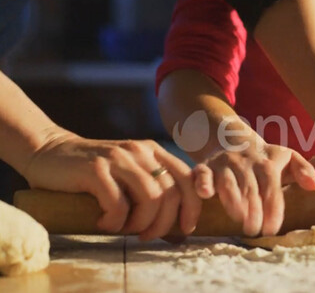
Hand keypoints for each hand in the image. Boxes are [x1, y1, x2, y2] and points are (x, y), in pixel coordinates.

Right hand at [24, 127, 199, 240]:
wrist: (50, 153)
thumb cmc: (95, 175)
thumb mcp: (131, 176)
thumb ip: (154, 191)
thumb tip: (179, 229)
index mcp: (154, 152)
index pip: (188, 178)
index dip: (192, 207)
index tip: (185, 228)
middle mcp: (141, 151)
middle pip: (171, 193)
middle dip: (164, 224)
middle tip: (147, 236)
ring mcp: (119, 158)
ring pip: (151, 199)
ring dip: (141, 224)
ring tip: (125, 229)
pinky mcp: (95, 169)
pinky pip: (118, 205)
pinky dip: (115, 223)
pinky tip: (104, 224)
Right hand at [192, 139, 314, 236]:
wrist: (233, 139)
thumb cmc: (265, 158)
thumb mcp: (287, 158)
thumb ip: (303, 169)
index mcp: (267, 162)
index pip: (272, 187)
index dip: (273, 208)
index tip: (273, 229)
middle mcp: (246, 162)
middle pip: (251, 188)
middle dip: (254, 211)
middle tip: (256, 231)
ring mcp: (225, 163)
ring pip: (228, 183)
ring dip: (233, 202)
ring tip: (239, 220)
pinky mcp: (206, 166)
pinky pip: (201, 173)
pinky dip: (202, 183)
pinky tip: (205, 195)